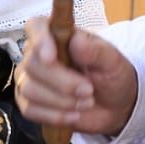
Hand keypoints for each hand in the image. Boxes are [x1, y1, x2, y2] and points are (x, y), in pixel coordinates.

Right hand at [13, 16, 138, 136]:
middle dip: (62, 83)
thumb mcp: (112, 61)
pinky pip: (29, 110)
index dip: (39, 41)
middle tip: (89, 91)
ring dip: (62, 101)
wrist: (114, 105)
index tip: (51, 57)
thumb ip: (96, 51)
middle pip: (32, 64)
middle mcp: (38, 54)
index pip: (36, 27)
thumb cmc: (111, 75)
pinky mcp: (29, 102)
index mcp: (57, 35)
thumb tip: (77, 41)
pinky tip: (74, 116)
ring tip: (86, 102)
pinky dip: (54, 116)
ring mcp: (30, 78)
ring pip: (29, 89)